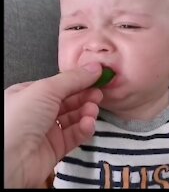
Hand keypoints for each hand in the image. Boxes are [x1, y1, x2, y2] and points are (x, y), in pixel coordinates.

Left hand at [4, 63, 103, 187]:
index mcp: (27, 95)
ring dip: (86, 113)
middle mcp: (35, 112)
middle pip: (68, 101)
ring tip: (92, 110)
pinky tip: (88, 124)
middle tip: (98, 94)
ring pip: (73, 118)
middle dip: (85, 97)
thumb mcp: (46, 89)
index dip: (78, 81)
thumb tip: (95, 68)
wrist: (11, 160)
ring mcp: (45, 131)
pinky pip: (74, 136)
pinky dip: (84, 129)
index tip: (96, 78)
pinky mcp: (54, 149)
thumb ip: (73, 79)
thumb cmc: (18, 120)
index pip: (58, 85)